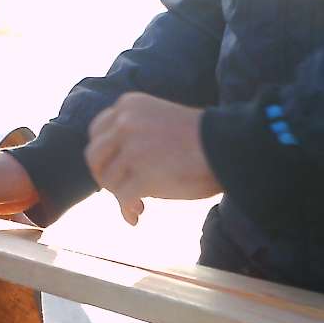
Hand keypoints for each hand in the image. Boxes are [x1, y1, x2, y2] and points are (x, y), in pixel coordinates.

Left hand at [85, 93, 221, 225]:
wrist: (228, 147)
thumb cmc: (203, 139)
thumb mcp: (159, 121)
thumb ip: (135, 134)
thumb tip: (113, 168)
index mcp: (129, 106)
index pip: (97, 132)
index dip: (104, 155)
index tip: (116, 169)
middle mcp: (125, 123)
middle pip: (94, 157)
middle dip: (105, 176)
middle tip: (120, 189)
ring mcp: (132, 149)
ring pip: (108, 180)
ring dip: (120, 196)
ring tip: (137, 205)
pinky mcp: (141, 175)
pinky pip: (122, 198)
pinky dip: (126, 210)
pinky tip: (136, 216)